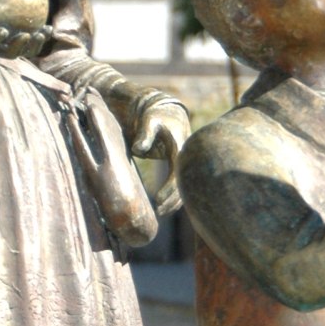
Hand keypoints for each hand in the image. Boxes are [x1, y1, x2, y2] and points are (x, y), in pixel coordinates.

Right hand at [0, 0, 51, 57]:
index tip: (3, 30)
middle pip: (5, 53)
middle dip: (17, 48)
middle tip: (27, 35)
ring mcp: (3, 43)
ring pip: (20, 51)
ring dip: (33, 45)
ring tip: (43, 32)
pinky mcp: (13, 38)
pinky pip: (28, 40)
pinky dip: (39, 36)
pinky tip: (49, 26)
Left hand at [131, 99, 191, 214]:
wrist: (166, 113)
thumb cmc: (155, 116)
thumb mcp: (150, 121)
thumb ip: (144, 134)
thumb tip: (138, 149)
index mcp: (180, 149)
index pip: (177, 174)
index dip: (168, 189)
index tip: (157, 200)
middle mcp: (185, 159)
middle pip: (183, 185)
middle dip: (173, 201)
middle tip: (159, 212)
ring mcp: (184, 163)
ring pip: (183, 187)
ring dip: (174, 201)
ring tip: (160, 212)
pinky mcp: (179, 167)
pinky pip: (179, 185)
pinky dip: (173, 196)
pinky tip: (164, 206)